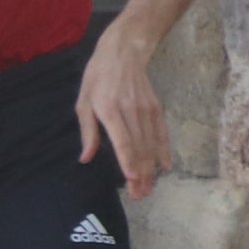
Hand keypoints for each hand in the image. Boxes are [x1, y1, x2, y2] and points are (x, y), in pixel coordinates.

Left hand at [74, 24, 170, 200]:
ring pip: (151, 144)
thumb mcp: (83, 102)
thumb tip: (85, 158)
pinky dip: (164, 150)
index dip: (128, 160)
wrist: (123, 53)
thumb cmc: (97, 79)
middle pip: (139, 148)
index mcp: (109, 110)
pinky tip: (165, 167)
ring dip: (151, 168)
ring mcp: (146, 109)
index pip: (122, 140)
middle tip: (139, 195)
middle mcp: (131, 111)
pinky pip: (162, 133)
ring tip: (148, 188)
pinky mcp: (156, 108)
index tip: (132, 178)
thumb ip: (87, 132)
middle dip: (140, 174)